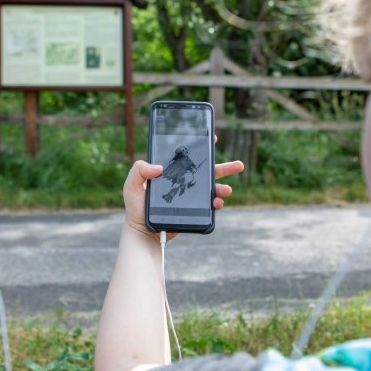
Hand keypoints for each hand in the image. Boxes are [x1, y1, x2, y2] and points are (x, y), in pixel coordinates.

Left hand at [123, 159, 244, 239]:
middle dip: (224, 167)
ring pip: (211, 188)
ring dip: (222, 187)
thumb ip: (139, 171)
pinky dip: (216, 203)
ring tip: (227, 190)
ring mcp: (190, 196)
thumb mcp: (131, 185)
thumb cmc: (136, 208)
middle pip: (206, 171)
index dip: (200, 147)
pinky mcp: (193, 210)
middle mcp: (183, 182)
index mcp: (171, 172)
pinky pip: (209, 205)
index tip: (212, 138)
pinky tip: (217, 203)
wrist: (143, 232)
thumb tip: (159, 167)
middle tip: (239, 165)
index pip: (188, 158)